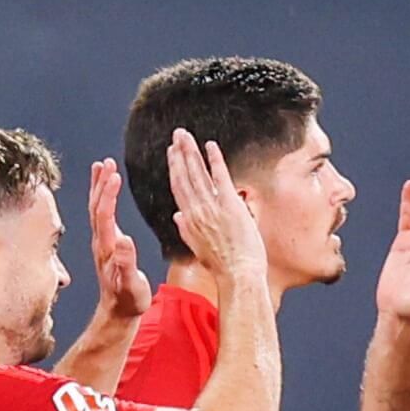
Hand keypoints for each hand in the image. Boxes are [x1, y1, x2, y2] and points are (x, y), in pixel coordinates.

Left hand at [89, 158, 151, 319]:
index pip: (104, 215)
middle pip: (97, 207)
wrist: (119, 313)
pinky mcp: (105, 244)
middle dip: (101, 184)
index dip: (108, 194)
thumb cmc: (128, 301)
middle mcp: (101, 243)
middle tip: (107, 162)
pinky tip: (105, 189)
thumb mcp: (132, 285)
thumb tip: (125, 241)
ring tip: (102, 166)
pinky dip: (101, 198)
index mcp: (107, 249)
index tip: (113, 174)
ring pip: (96, 209)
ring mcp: (102, 243)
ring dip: (99, 187)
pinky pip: (101, 215)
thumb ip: (127, 264)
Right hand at [166, 128, 267, 281]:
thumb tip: (177, 217)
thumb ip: (186, 230)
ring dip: (191, 152)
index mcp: (189, 221)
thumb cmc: (222, 266)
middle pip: (184, 176)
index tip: (171, 153)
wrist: (237, 275)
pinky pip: (219, 177)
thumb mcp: (198, 248)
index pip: (178, 188)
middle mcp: (196, 212)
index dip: (174, 169)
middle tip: (177, 135)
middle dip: (179, 154)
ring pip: (197, 174)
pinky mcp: (229, 205)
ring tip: (186, 136)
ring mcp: (212, 207)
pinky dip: (214, 160)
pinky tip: (210, 146)